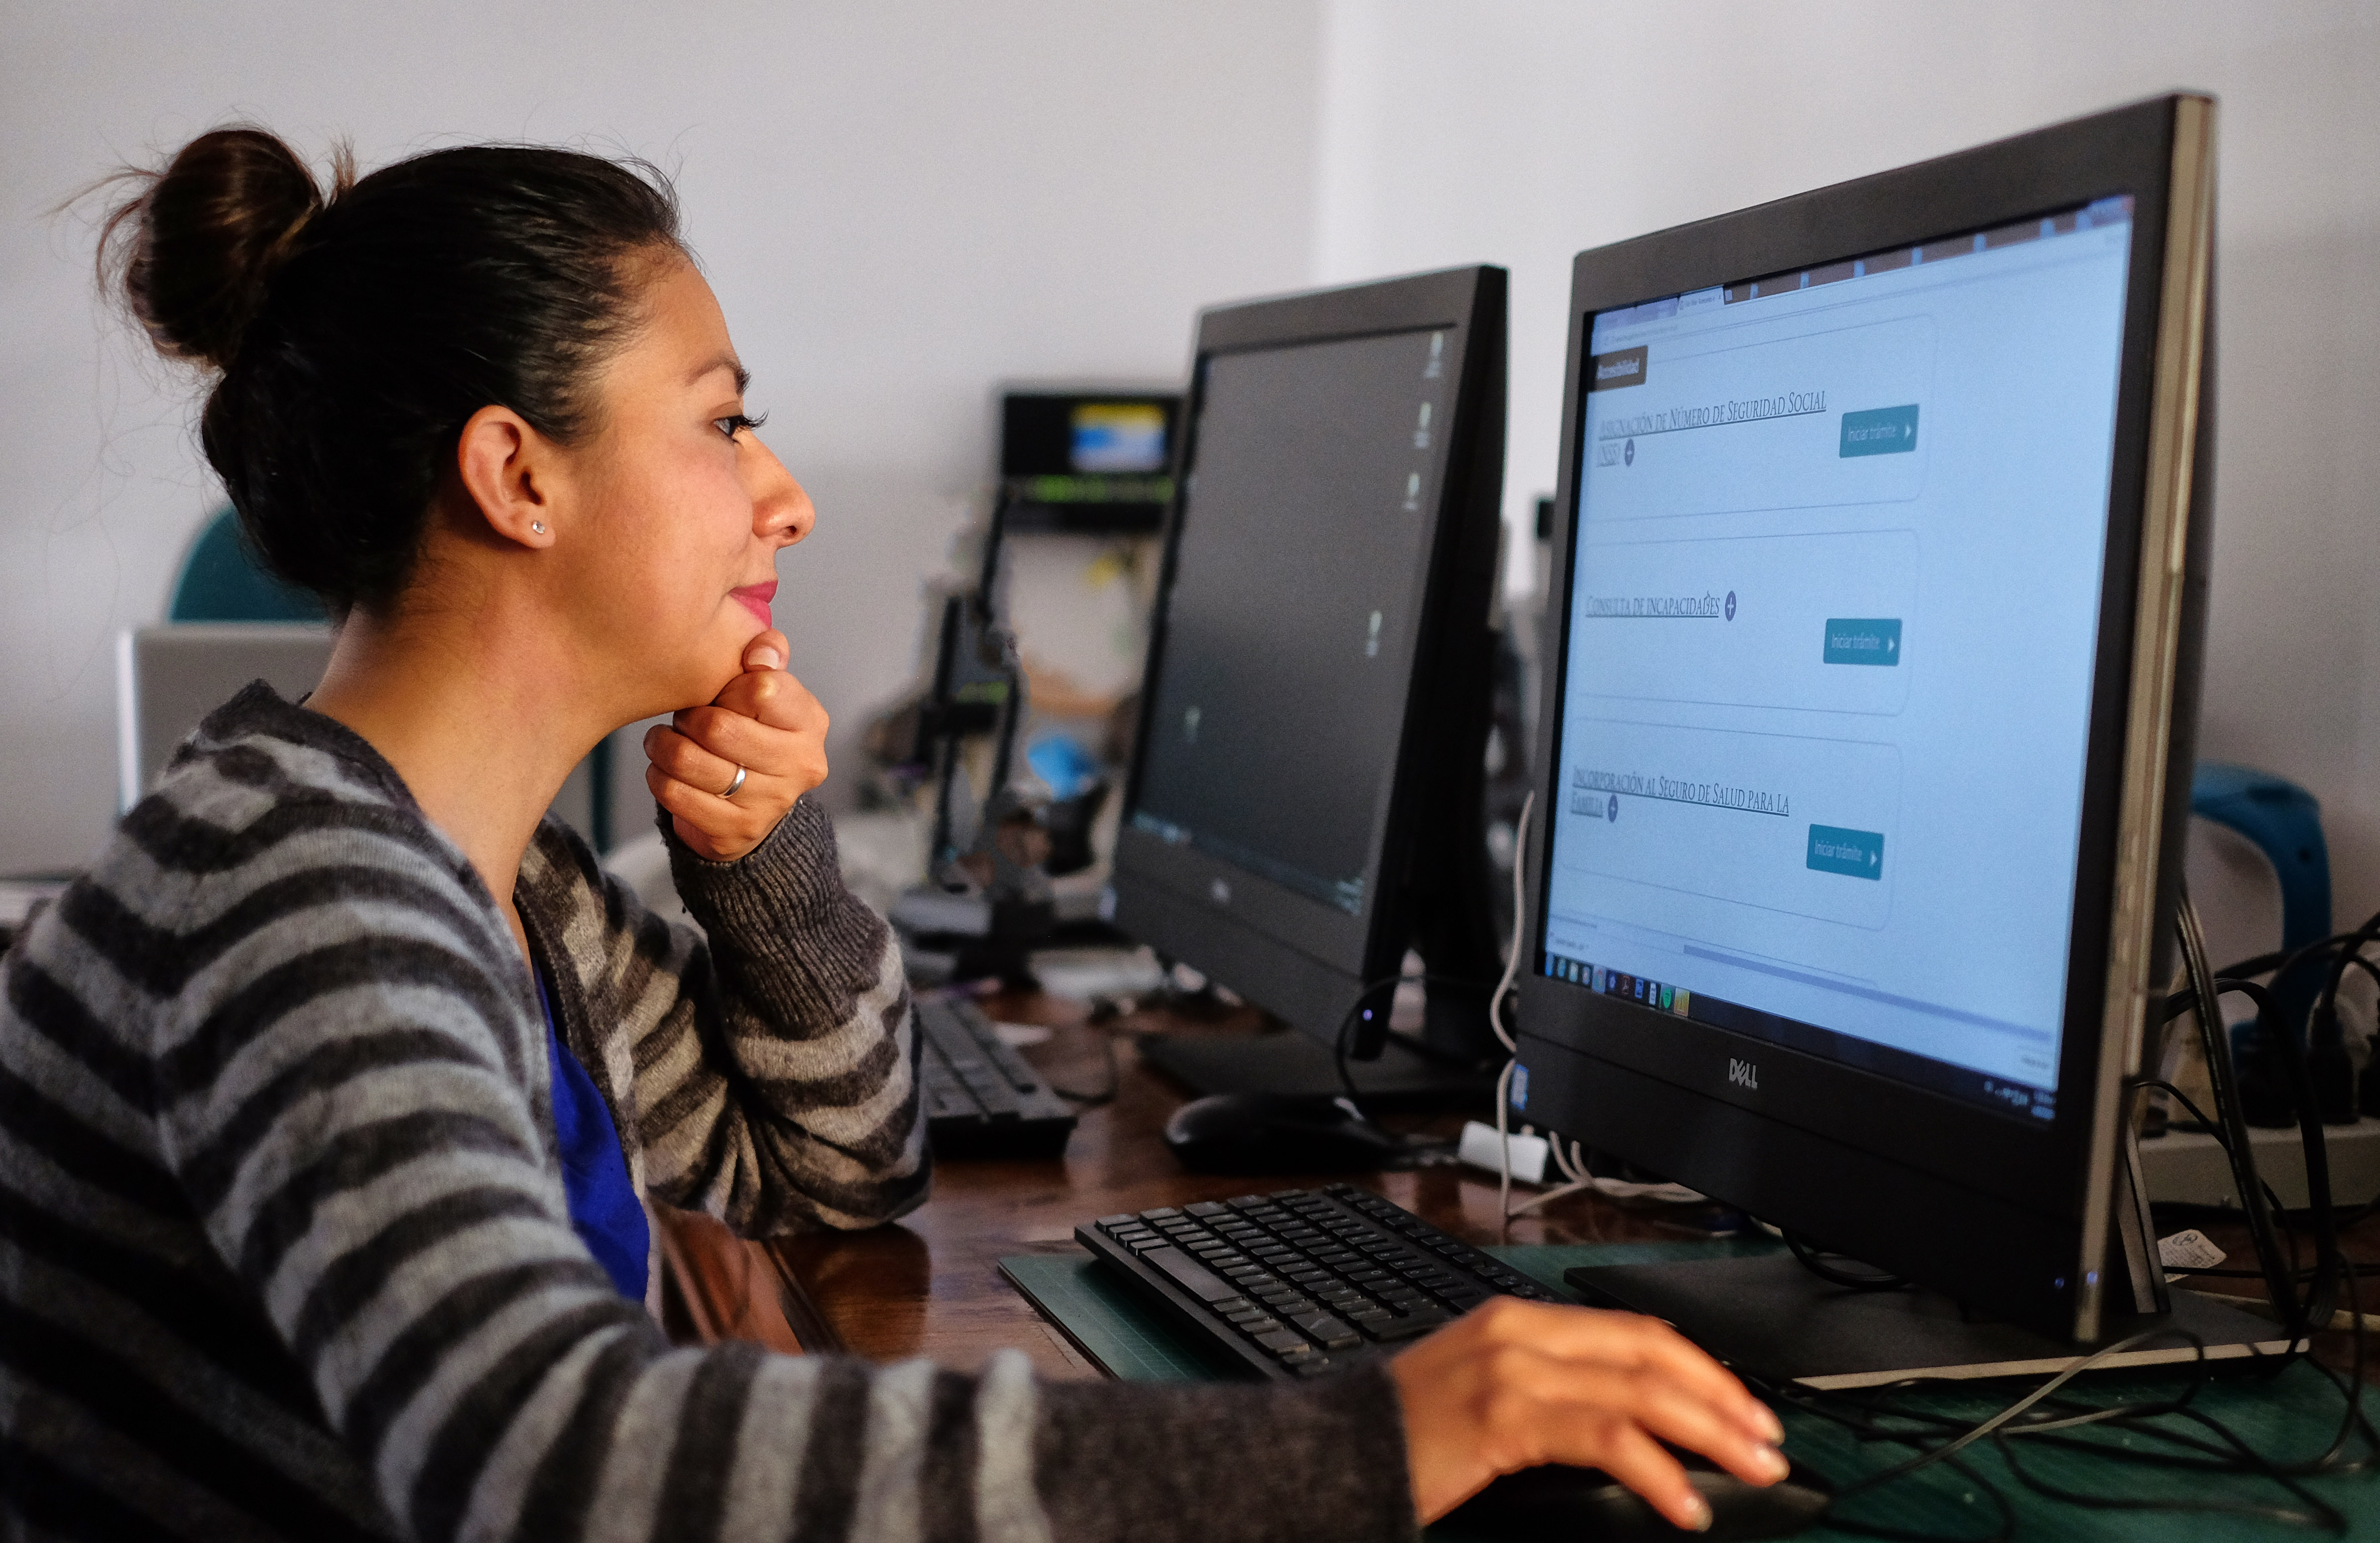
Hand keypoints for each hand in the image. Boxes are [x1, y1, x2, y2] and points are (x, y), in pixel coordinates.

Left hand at [642, 630, 828, 861]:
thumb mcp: (766, 686)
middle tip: (684, 718)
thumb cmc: (753, 732)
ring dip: (665, 746)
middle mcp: (800, 765)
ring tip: (664, 739)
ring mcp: (771, 803)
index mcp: (810, 722)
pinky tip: (663, 769)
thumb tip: (761, 654)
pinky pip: (676, 795)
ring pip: (691, 762)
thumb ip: (766, 653)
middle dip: (688, 718)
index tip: (720, 695)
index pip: (762, 689)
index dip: (727, 687)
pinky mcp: (737, 831)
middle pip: (719, 729)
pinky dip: (659, 777)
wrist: (750, 804)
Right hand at [1391, 1298, 1787, 1530]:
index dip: (1702, 1367)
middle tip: (1769, 1442)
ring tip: (1750, 1471)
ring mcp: (1513, 1369)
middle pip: (1652, 1354)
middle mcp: (1523, 1331)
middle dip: (1723, 1398)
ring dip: (1710, 1434)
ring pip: (1642, 1392)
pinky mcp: (1504, 1416)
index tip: (1746, 1409)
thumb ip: (1555, 1395)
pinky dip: (1657, 1472)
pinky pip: (1604, 1438)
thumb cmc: (1410, 1435)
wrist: (1335, 1452)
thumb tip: (1636, 1426)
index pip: (1637, 1331)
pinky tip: (1683, 1503)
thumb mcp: (1489, 1395)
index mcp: (1521, 1318)